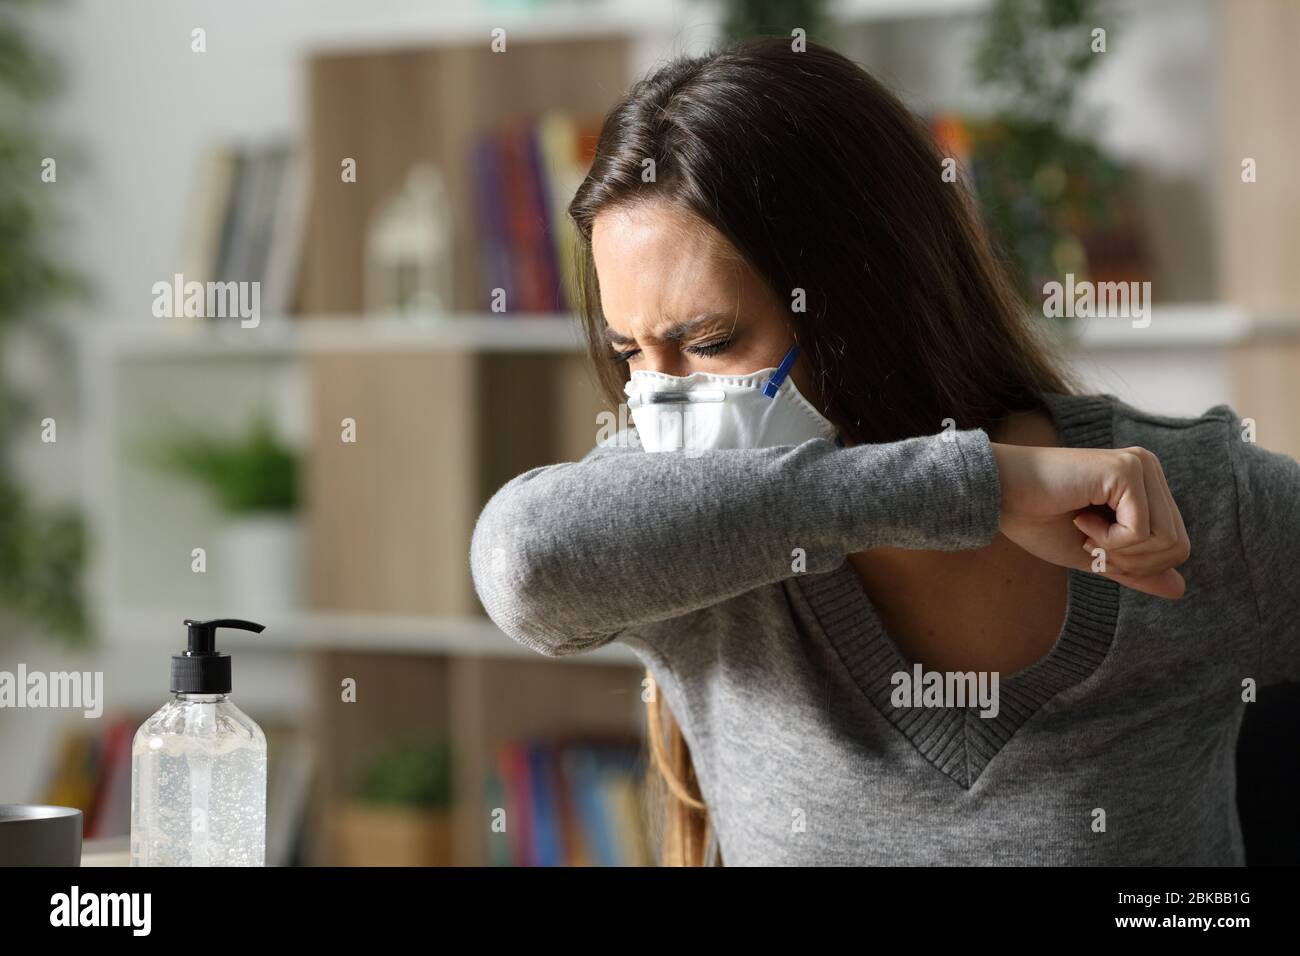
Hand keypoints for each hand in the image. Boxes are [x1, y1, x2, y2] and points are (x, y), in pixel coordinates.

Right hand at [990, 443, 1190, 598]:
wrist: (998, 495)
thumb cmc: (1036, 519)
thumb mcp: (1093, 553)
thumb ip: (1135, 568)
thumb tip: (1180, 590)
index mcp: (1144, 485)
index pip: (1176, 544)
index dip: (1136, 564)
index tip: (1092, 545)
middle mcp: (1148, 469)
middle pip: (1177, 545)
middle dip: (1130, 561)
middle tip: (1088, 542)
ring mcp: (1140, 466)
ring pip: (1165, 540)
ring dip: (1117, 550)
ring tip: (1084, 529)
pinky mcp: (1127, 469)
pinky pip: (1141, 531)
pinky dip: (1108, 540)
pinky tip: (1080, 519)